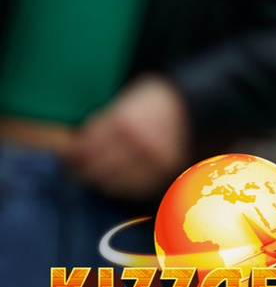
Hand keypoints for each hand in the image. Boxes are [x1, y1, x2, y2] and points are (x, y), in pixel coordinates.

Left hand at [66, 75, 190, 201]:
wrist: (196, 103)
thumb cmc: (158, 97)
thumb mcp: (128, 98)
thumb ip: (105, 120)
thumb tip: (79, 142)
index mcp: (123, 122)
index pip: (86, 148)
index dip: (73, 154)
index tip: (68, 157)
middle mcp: (135, 144)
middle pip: (96, 168)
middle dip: (83, 170)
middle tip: (77, 170)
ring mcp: (150, 161)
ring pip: (112, 183)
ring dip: (101, 181)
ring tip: (97, 176)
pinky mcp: (163, 172)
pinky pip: (134, 189)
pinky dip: (122, 187)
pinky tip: (117, 181)